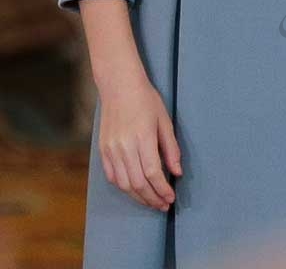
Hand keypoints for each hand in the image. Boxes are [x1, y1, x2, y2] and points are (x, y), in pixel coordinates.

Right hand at [98, 75, 181, 211]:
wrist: (119, 86)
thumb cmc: (145, 100)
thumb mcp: (164, 120)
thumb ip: (171, 148)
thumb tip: (177, 172)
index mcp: (142, 137)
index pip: (152, 173)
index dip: (162, 189)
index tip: (171, 197)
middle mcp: (124, 147)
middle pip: (138, 183)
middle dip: (152, 198)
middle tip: (163, 204)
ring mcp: (111, 150)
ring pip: (124, 184)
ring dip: (138, 197)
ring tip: (151, 200)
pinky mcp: (103, 151)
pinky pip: (112, 177)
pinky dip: (124, 187)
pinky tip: (134, 189)